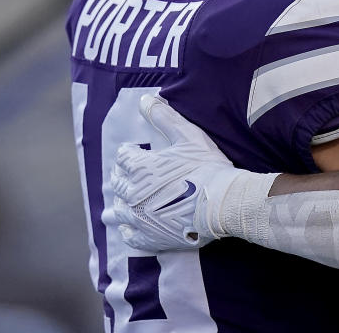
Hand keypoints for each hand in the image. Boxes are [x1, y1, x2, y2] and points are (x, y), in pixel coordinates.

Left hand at [110, 94, 240, 250]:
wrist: (221, 203)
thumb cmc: (206, 167)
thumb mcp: (187, 136)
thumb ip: (163, 117)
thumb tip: (144, 100)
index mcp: (139, 168)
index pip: (123, 157)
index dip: (128, 152)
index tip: (133, 151)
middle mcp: (132, 194)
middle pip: (117, 183)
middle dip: (120, 176)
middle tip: (126, 174)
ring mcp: (139, 219)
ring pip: (118, 211)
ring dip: (119, 204)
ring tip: (121, 203)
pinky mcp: (149, 238)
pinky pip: (129, 236)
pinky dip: (126, 230)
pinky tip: (127, 228)